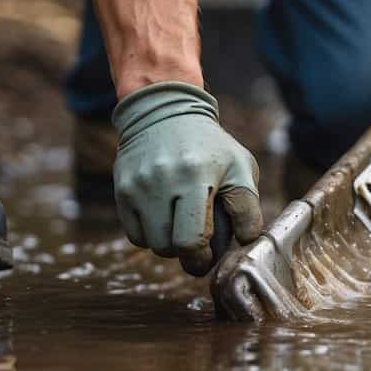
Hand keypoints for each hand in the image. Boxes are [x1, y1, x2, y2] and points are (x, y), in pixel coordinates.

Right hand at [112, 82, 263, 275]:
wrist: (165, 111)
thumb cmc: (210, 146)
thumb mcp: (240, 167)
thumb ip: (247, 207)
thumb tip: (246, 242)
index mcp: (197, 177)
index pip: (192, 240)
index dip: (202, 258)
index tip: (209, 254)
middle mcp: (162, 181)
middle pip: (169, 247)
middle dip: (187, 253)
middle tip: (198, 241)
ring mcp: (138, 185)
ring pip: (152, 244)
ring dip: (169, 243)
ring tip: (181, 222)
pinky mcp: (122, 189)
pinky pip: (134, 234)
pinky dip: (151, 234)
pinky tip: (164, 214)